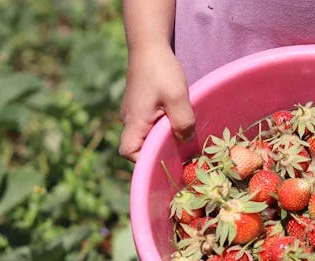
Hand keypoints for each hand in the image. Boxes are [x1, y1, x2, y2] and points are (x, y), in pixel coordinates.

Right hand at [119, 45, 195, 161]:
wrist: (149, 46)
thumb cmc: (161, 70)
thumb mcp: (177, 98)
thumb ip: (183, 122)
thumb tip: (187, 142)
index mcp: (134, 121)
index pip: (128, 151)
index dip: (143, 160)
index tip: (164, 156)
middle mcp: (130, 119)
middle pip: (139, 146)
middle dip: (159, 150)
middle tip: (182, 150)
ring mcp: (134, 113)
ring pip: (147, 134)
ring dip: (163, 137)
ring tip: (183, 134)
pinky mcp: (141, 106)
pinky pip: (150, 124)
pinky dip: (163, 126)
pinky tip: (179, 120)